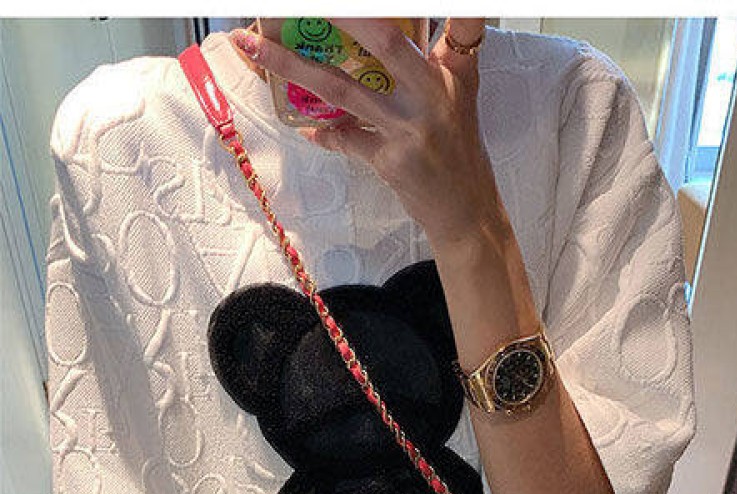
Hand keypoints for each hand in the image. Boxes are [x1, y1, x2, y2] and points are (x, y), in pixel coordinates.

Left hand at [229, 18, 505, 247]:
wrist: (467, 212)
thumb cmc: (459, 152)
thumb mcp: (455, 98)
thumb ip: (423, 65)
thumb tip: (371, 51)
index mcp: (453, 71)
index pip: (458, 21)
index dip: (438, 6)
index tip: (393, 0)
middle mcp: (434, 94)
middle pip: (383, 39)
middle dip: (340, 16)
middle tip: (293, 4)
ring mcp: (411, 129)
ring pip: (342, 89)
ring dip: (291, 66)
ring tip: (252, 47)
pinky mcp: (392, 162)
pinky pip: (345, 140)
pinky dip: (324, 134)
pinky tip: (306, 129)